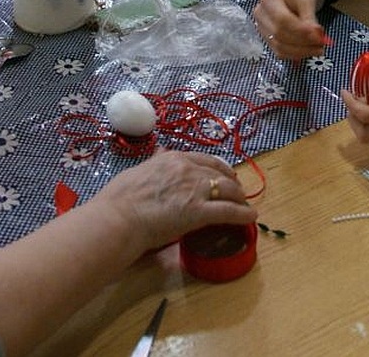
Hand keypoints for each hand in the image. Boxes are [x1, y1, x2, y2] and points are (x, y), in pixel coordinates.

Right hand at [89, 151, 255, 252]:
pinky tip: (251, 217)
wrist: (117, 217)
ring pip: (229, 190)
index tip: (226, 175)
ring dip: (240, 198)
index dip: (220, 169)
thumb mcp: (140, 170)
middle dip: (233, 184)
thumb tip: (160, 151)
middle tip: (238, 194)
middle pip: (221, 174)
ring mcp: (196, 189)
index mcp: (174, 158)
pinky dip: (243, 214)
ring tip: (245, 206)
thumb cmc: (120, 198)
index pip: (205, 160)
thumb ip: (155, 162)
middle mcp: (189, 169)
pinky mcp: (199, 212)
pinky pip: (229, 211)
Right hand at [253, 0, 328, 59]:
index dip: (300, 31)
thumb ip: (310, 17)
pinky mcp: (266, 40)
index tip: (319, 37)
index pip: (282, 19)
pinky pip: (280, 53)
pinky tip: (309, 51)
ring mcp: (261, 29)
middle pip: (279, 35)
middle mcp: (260, 14)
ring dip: (301, 52)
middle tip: (322, 44)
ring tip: (318, 49)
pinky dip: (296, 55)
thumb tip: (316, 36)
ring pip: (279, 47)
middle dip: (303, 43)